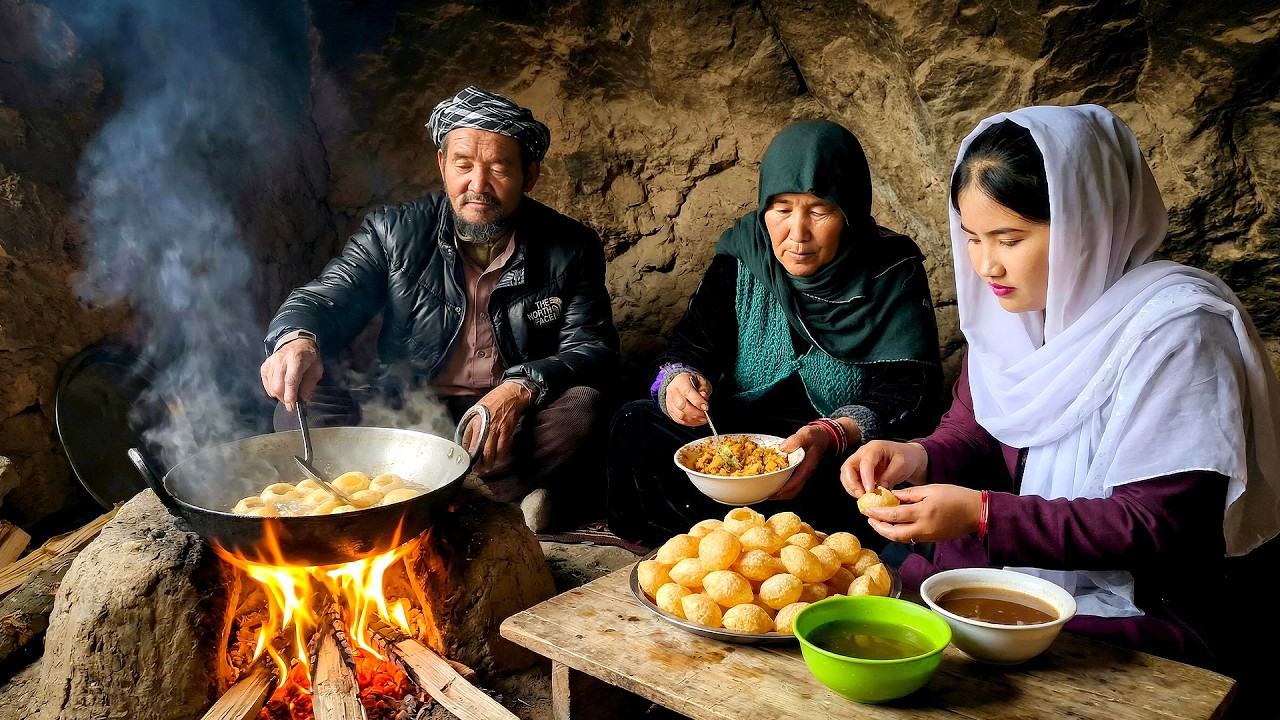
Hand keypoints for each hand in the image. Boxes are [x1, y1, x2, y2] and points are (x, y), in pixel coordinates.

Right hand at [260, 339, 322, 410]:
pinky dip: (273, 391)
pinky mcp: (265, 367)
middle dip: (285, 399)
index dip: (291, 396)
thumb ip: (310, 385)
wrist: (297, 343)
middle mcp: (281, 360)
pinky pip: (267, 386)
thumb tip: (303, 400)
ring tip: (289, 392)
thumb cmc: (309, 358)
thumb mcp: (316, 369)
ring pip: (271, 388)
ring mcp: (270, 363)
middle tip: (293, 401)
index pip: (291, 380)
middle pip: (278, 386)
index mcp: (296, 359)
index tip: (292, 407)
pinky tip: (282, 386)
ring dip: (280, 396)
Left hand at [463, 381, 533, 472]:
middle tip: (477, 470)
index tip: (466, 461)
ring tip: (487, 468)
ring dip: (489, 463)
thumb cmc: (492, 401)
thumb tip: (466, 439)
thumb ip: (471, 425)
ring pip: (491, 452)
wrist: (510, 395)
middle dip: (477, 463)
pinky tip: (498, 458)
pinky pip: (503, 448)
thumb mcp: (476, 410)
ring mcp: (495, 429)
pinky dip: (501, 456)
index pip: (467, 442)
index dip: (467, 454)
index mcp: (473, 421)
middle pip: (478, 450)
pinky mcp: (506, 431)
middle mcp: (483, 426)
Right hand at [665, 373, 713, 426]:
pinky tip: (697, 421)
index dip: (697, 401)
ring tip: (703, 419)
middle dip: (696, 413)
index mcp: (681, 381)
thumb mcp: (702, 382)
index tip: (706, 407)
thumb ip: (704, 390)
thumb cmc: (693, 382)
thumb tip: (704, 398)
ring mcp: (670, 402)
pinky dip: (689, 423)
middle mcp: (673, 391)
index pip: (687, 392)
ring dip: (693, 419)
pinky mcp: (670, 410)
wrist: (682, 383)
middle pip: (682, 405)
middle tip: (705, 415)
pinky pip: (679, 420)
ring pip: (680, 415)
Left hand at [770, 424, 833, 499]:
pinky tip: (773, 482)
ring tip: (768, 491)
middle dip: (781, 495)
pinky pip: (791, 484)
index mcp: (807, 466)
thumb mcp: (806, 434)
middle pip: (794, 490)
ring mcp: (802, 474)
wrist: (822, 436)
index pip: (797, 481)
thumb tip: (783, 448)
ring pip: (793, 489)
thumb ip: (796, 440)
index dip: (785, 488)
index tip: (774, 492)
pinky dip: (782, 486)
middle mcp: (805, 473)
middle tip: (767, 494)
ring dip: (781, 493)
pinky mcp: (799, 472)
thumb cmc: (815, 436)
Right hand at [839, 440, 928, 497]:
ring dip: (852, 488)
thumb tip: (879, 488)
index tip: (870, 491)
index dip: (865, 478)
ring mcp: (859, 461)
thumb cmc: (906, 458)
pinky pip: (851, 480)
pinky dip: (854, 489)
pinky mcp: (859, 471)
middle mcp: (863, 453)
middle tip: (862, 496)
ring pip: (846, 475)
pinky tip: (863, 496)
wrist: (908, 457)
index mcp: (875, 448)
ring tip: (863, 498)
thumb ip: (890, 476)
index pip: (865, 463)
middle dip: (852, 484)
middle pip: (848, 467)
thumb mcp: (902, 465)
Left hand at [860, 484, 981, 544]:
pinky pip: (910, 539)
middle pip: (894, 533)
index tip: (867, 509)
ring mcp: (927, 536)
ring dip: (887, 532)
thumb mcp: (930, 489)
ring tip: (878, 523)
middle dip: (879, 527)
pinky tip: (893, 525)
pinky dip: (898, 533)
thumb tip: (891, 496)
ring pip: (901, 539)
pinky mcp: (931, 540)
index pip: (894, 515)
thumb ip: (909, 494)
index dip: (878, 513)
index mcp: (923, 512)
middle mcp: (923, 528)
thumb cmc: (955, 497)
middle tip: (869, 519)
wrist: (976, 512)